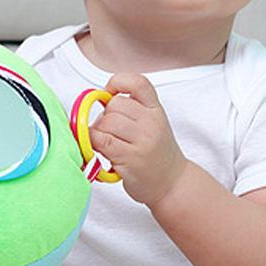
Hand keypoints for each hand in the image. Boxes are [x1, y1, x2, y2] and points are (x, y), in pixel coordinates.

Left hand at [89, 74, 187, 206]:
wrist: (172, 183)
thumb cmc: (156, 153)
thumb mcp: (153, 123)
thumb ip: (132, 109)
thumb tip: (96, 100)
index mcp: (156, 109)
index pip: (137, 82)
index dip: (118, 82)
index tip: (109, 92)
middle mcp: (152, 122)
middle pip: (114, 105)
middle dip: (104, 116)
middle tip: (110, 131)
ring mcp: (142, 140)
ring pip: (105, 122)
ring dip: (98, 132)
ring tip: (107, 143)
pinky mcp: (129, 157)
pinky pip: (101, 141)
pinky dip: (93, 144)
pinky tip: (101, 151)